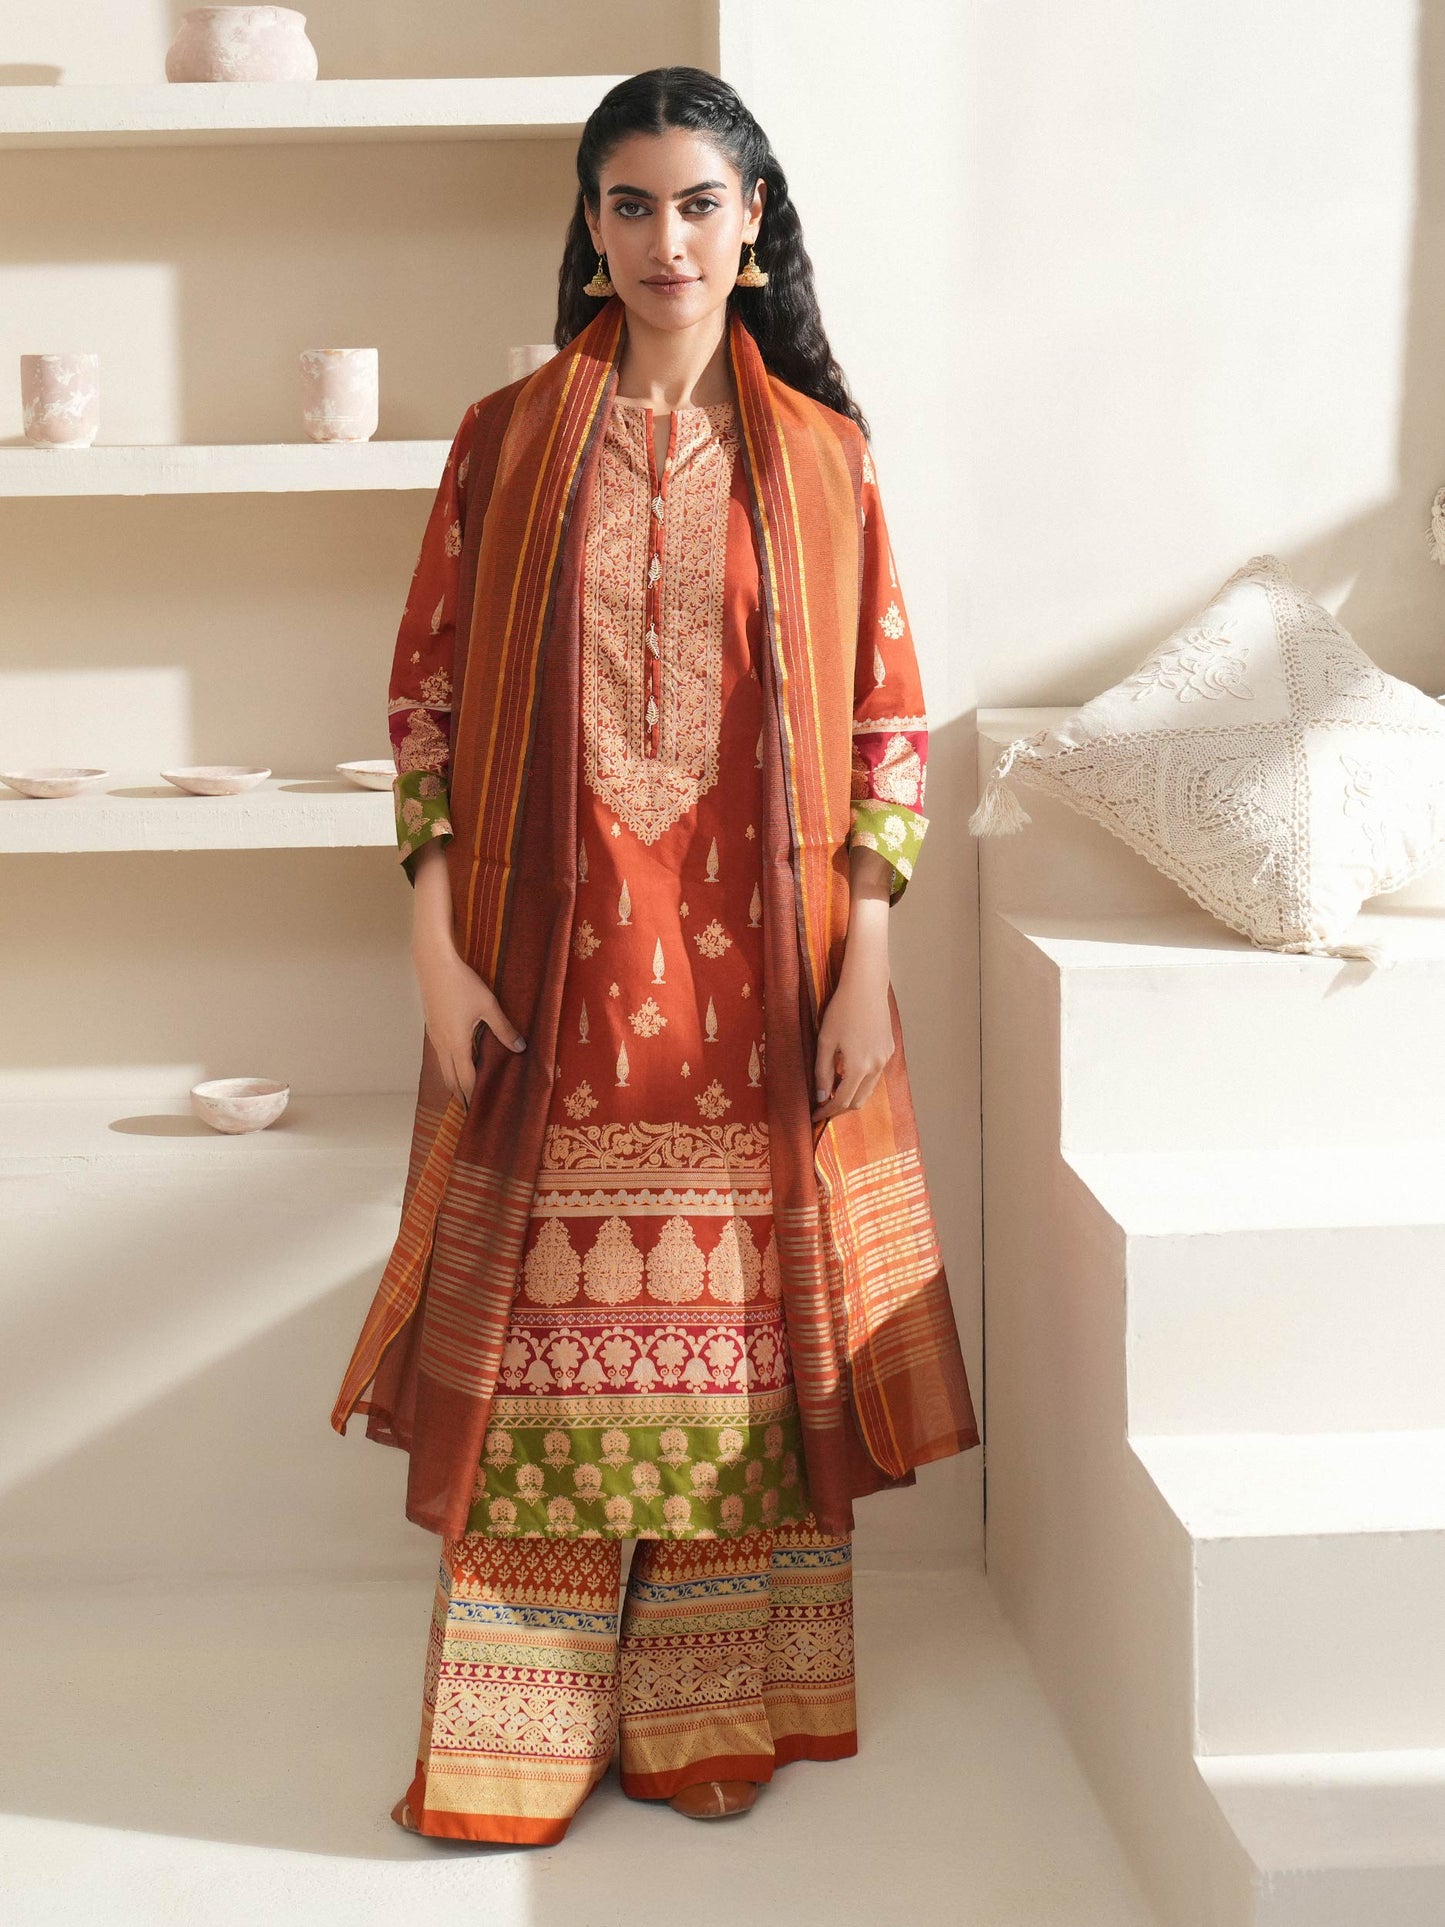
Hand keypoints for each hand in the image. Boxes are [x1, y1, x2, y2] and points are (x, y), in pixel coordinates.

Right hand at [412, 942, 524, 1110]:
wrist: (433, 965)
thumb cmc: (462, 984)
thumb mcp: (488, 1006)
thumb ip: (504, 1029)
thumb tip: (520, 1048)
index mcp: (457, 1044)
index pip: (466, 1080)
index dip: (474, 1096)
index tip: (481, 1109)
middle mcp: (443, 1046)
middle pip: (451, 1080)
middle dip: (462, 1095)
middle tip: (474, 1107)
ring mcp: (434, 1038)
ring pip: (443, 1069)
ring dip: (455, 1081)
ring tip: (467, 1091)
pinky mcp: (432, 1029)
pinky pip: (440, 1056)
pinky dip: (449, 1066)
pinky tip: (460, 1063)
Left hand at [812, 846, 893, 1121]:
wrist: (866, 985)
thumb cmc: (841, 1009)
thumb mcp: (825, 1041)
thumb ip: (823, 1071)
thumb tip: (821, 1096)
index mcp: (858, 1067)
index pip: (841, 1101)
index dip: (826, 1111)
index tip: (813, 1116)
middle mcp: (876, 1067)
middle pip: (858, 1101)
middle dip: (839, 1108)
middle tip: (822, 1109)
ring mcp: (885, 1059)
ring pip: (868, 1090)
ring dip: (851, 1096)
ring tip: (832, 1095)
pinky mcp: (889, 1049)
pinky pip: (874, 1076)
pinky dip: (861, 1083)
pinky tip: (847, 1076)